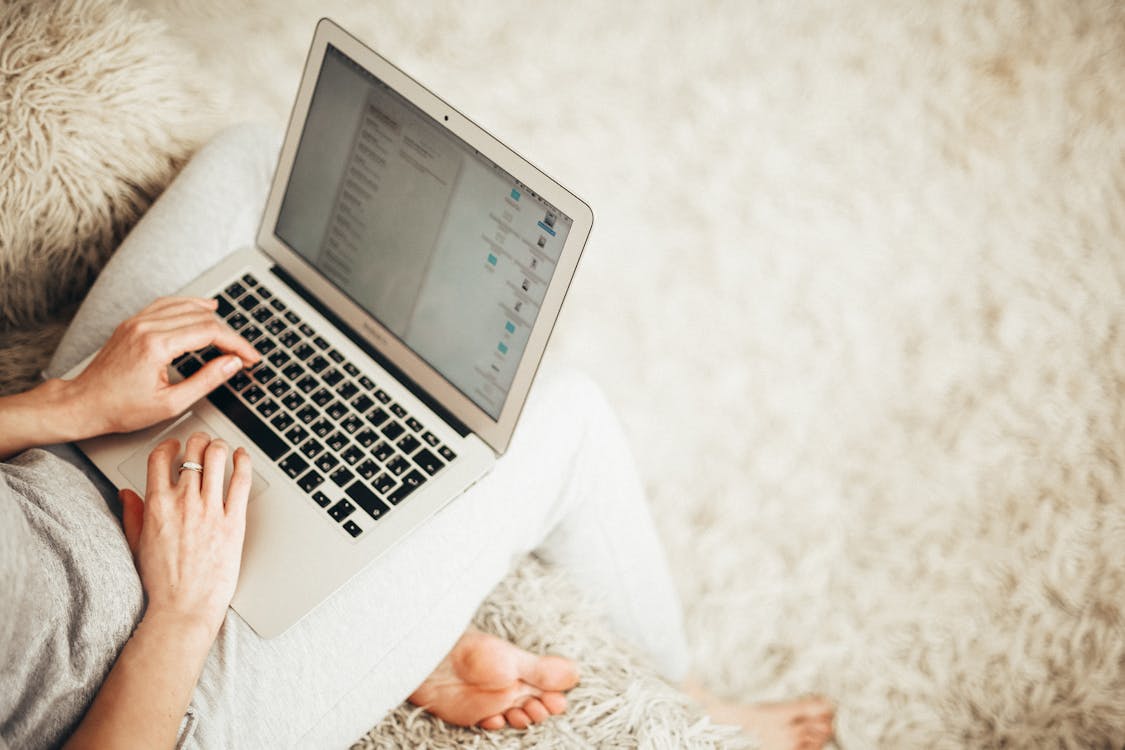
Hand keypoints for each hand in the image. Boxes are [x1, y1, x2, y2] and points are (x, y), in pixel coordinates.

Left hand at [67, 296, 260, 436]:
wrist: (84, 403)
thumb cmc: (121, 408)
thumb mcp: (171, 403)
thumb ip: (207, 380)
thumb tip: (233, 363)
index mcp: (156, 345)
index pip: (209, 332)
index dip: (237, 344)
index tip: (250, 357)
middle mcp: (147, 326)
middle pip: (201, 317)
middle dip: (229, 335)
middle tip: (242, 354)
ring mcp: (138, 321)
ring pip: (186, 306)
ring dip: (212, 317)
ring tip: (230, 334)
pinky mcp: (133, 322)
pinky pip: (167, 304)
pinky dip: (189, 305)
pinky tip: (203, 307)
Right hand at [119, 433, 251, 636]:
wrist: (184, 607)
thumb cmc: (161, 581)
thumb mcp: (137, 545)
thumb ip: (131, 514)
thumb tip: (125, 493)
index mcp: (157, 505)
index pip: (160, 458)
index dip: (170, 445)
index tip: (176, 445)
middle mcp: (184, 503)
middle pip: (193, 452)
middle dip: (198, 441)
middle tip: (202, 443)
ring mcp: (210, 511)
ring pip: (218, 459)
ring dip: (220, 447)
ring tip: (222, 448)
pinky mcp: (234, 522)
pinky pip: (241, 481)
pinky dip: (244, 463)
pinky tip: (243, 457)